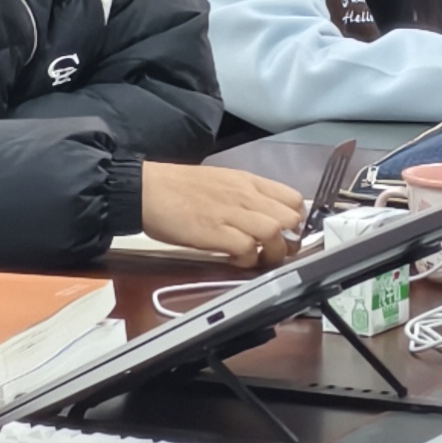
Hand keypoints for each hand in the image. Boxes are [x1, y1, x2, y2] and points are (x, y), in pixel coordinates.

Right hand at [141, 161, 311, 264]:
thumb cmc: (178, 187)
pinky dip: (247, 261)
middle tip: (274, 250)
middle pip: (290, 218)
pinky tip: (235, 260)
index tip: (286, 233)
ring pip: (274, 233)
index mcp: (248, 181)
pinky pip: (247, 249)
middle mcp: (246, 195)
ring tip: (256, 259)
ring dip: (271, 253)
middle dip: (289, 239)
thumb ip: (244, 197)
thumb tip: (261, 218)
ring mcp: (232, 213)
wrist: (146, 189)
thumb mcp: (221, 182)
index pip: (293, 198)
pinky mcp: (215, 232)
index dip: (295, 220)